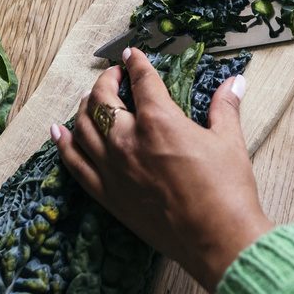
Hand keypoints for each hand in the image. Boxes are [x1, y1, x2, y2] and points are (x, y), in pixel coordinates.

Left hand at [51, 48, 273, 292]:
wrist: (216, 239)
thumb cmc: (226, 190)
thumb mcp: (229, 141)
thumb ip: (225, 108)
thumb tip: (235, 83)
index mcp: (159, 121)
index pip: (141, 80)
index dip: (136, 63)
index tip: (132, 54)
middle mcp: (128, 141)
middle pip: (102, 100)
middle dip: (106, 81)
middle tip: (114, 76)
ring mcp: (113, 169)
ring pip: (83, 127)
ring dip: (85, 107)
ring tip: (91, 98)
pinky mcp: (108, 195)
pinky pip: (74, 164)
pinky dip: (64, 144)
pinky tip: (58, 132)